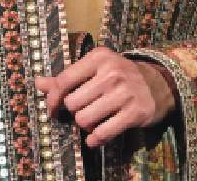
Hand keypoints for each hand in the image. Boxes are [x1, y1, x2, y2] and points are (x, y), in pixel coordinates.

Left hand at [34, 47, 175, 147]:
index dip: (53, 99)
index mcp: (98, 58)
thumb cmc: (119, 76)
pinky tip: (96, 137)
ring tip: (94, 120)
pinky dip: (95, 138)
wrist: (158, 84)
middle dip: (74, 112)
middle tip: (84, 110)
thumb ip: (66, 78)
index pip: (64, 81)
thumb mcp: (95, 69)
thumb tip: (38, 83)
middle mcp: (111, 73)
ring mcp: (125, 93)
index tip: (52, 109)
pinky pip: (103, 133)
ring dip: (85, 125)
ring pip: (84, 119)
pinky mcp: (135, 113)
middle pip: (73, 104)